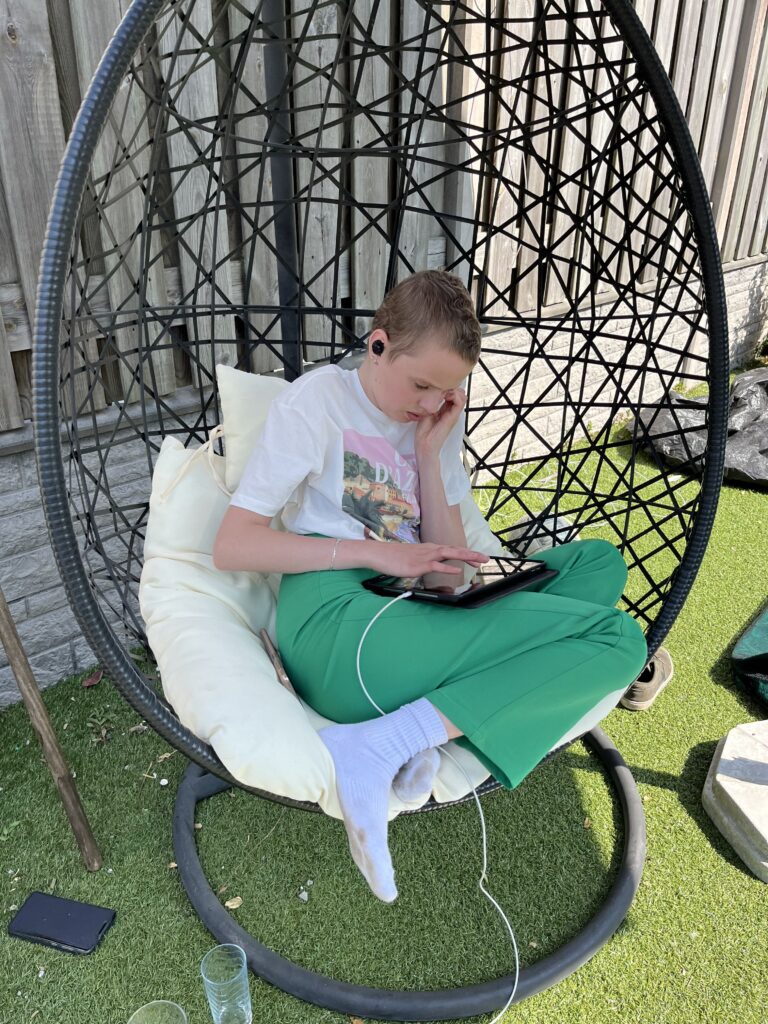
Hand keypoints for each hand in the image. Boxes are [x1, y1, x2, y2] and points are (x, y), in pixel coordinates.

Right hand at [373, 541, 488, 578]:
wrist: (379, 554)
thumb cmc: (394, 557)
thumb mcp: (413, 558)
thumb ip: (425, 562)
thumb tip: (433, 567)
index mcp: (430, 549)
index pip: (452, 549)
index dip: (466, 553)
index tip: (479, 558)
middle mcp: (430, 550)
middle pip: (455, 549)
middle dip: (472, 554)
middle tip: (487, 558)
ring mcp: (424, 556)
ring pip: (449, 554)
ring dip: (465, 557)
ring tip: (477, 560)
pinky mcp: (418, 565)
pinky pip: (435, 565)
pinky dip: (447, 567)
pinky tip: (457, 570)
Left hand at [414, 387, 465, 462]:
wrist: (424, 444)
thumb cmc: (423, 430)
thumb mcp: (426, 411)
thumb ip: (432, 401)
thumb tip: (435, 389)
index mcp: (445, 409)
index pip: (452, 392)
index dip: (447, 386)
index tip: (436, 386)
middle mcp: (451, 411)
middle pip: (459, 393)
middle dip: (450, 386)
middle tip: (440, 388)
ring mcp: (454, 414)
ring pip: (461, 395)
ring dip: (452, 390)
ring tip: (442, 391)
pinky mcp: (453, 417)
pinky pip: (460, 402)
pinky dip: (453, 395)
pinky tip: (444, 395)